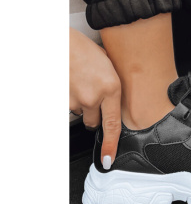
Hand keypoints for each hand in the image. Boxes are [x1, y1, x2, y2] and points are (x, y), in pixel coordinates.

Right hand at [70, 27, 120, 168]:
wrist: (63, 44)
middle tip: (93, 98)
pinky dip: (72, 100)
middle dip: (94, 116)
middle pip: (94, 124)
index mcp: (112, 88)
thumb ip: (113, 87)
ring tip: (82, 85)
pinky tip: (74, 85)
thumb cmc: (87, 51)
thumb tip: (114, 102)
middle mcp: (94, 98)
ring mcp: (76, 100)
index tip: (108, 159)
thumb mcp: (110, 67)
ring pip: (81, 114)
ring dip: (82, 106)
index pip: (113, 125)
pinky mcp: (63, 99)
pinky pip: (69, 107)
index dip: (110, 145)